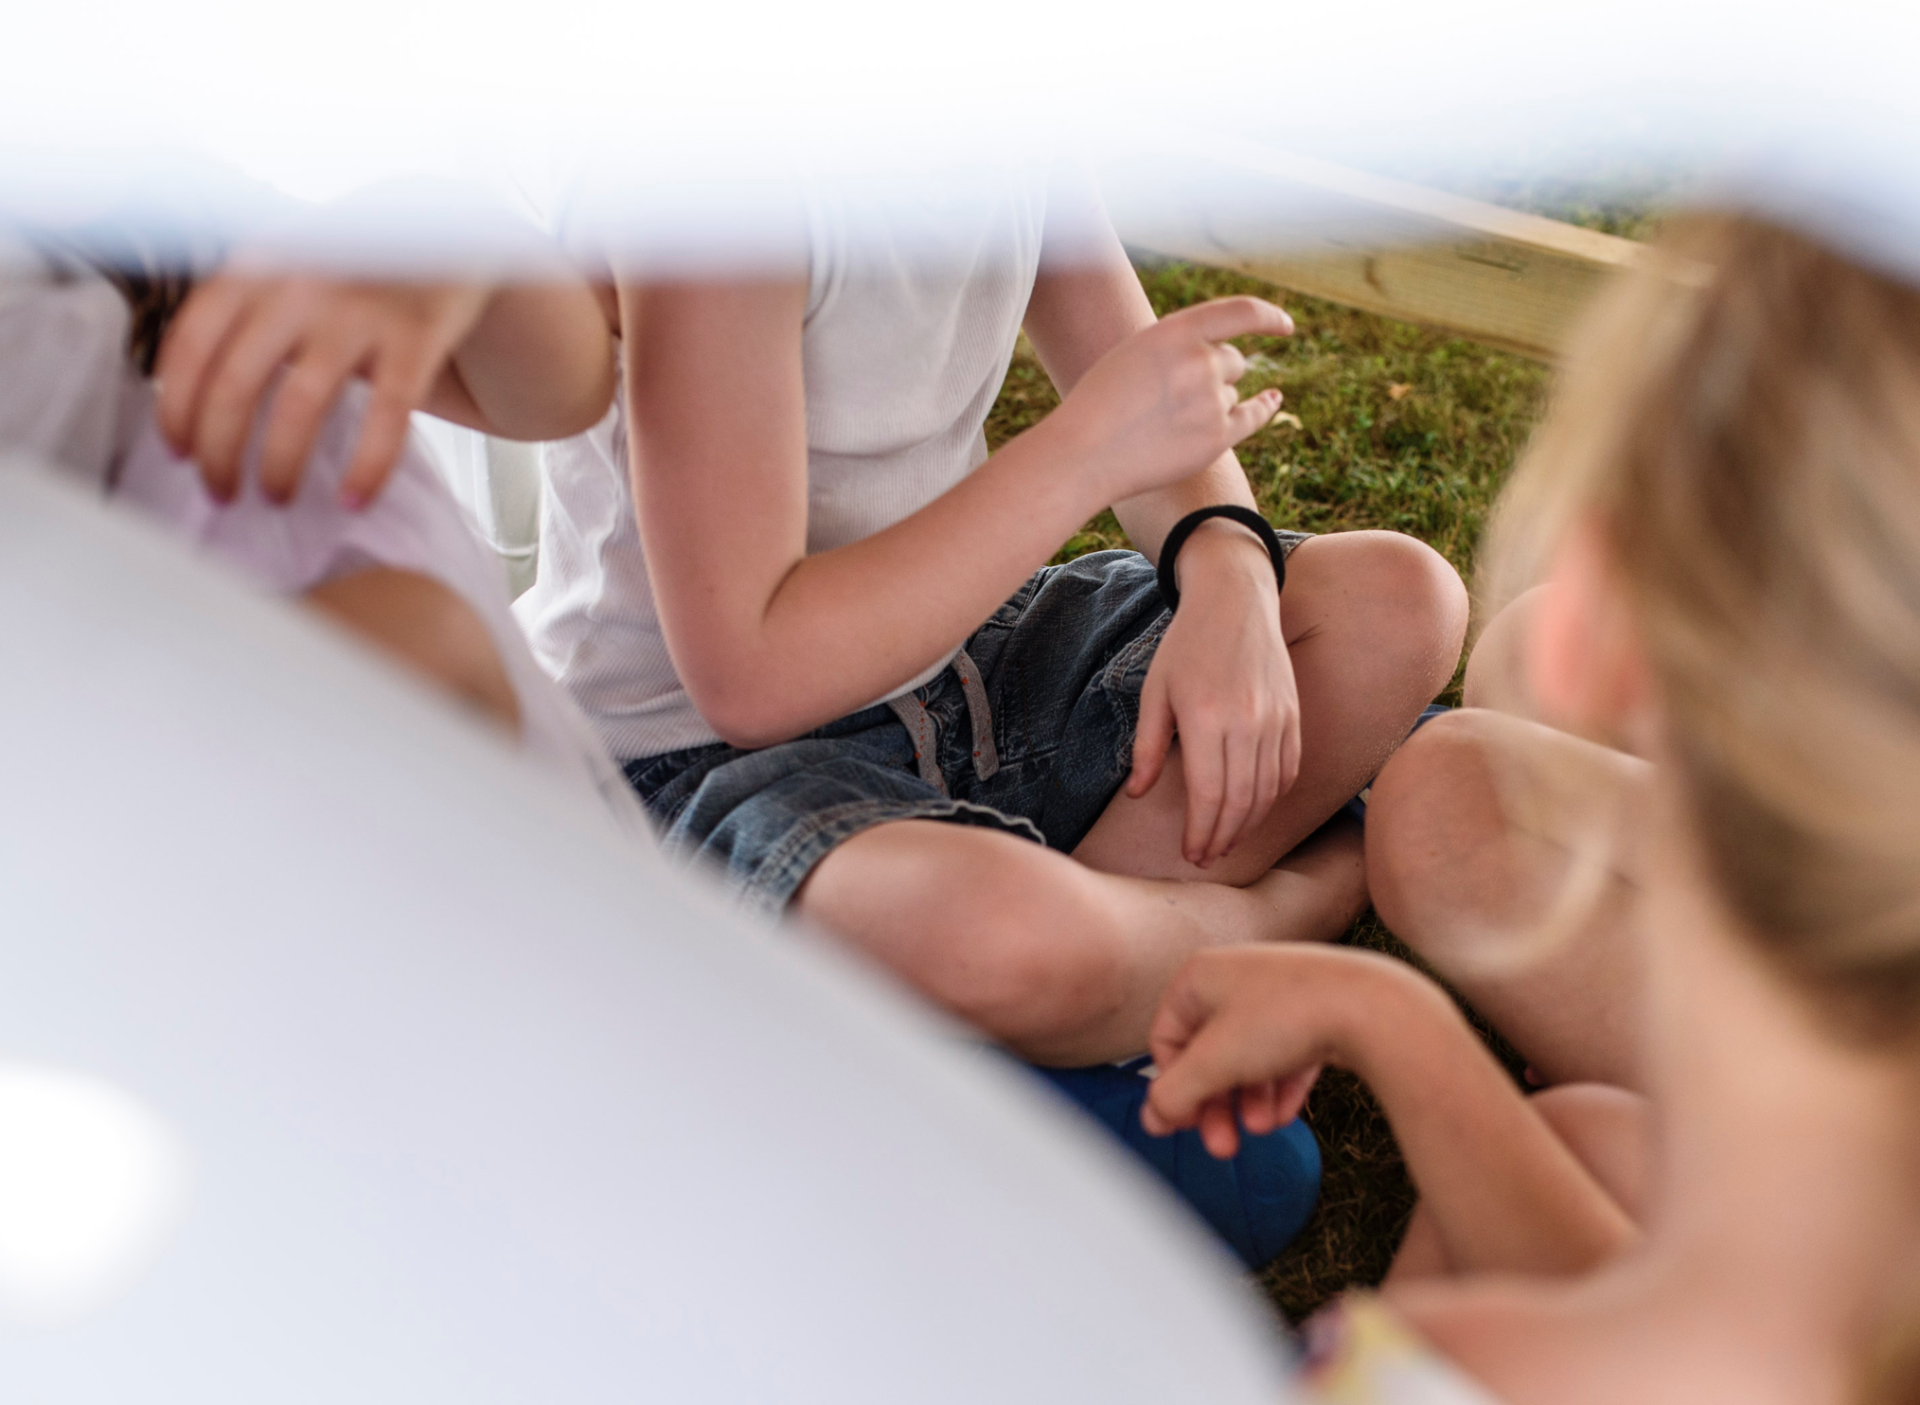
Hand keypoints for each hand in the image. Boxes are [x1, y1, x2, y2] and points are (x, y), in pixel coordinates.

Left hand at [155, 270, 490, 506]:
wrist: (442, 224)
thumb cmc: (348, 266)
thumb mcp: (280, 265)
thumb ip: (237, 312)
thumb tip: (187, 401)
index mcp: (253, 267)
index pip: (192, 344)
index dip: (176, 407)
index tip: (179, 452)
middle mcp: (298, 285)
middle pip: (236, 384)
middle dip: (220, 453)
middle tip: (222, 491)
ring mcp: (358, 311)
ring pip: (301, 406)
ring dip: (280, 466)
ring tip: (277, 498)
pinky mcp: (415, 338)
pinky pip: (387, 417)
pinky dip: (367, 467)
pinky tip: (354, 497)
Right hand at [1044, 297, 1292, 503]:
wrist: (1084, 453)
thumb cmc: (1101, 403)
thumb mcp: (1135, 353)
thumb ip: (1178, 345)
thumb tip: (1227, 356)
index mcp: (1177, 331)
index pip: (1242, 313)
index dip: (1268, 317)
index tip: (1284, 325)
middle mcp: (1201, 362)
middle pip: (1233, 362)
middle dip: (1214, 374)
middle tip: (1173, 397)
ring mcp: (1212, 401)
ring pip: (1230, 395)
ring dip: (1209, 404)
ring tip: (1164, 423)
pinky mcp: (1218, 438)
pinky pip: (1252, 417)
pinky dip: (1264, 408)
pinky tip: (1273, 400)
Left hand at [1128, 524, 1299, 865]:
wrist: (1235, 602)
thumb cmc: (1186, 647)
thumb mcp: (1154, 691)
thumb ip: (1147, 747)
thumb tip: (1138, 794)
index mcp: (1206, 717)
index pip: (1208, 794)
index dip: (1200, 831)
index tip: (1189, 853)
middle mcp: (1247, 722)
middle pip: (1240, 800)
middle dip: (1222, 837)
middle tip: (1205, 857)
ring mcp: (1276, 719)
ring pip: (1268, 791)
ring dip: (1247, 824)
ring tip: (1226, 841)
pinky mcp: (1293, 716)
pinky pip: (1288, 770)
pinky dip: (1272, 798)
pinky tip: (1252, 810)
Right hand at [1141, 946, 1389, 1158]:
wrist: (1370, 1006)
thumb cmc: (1285, 1017)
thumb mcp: (1214, 1061)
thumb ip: (1174, 1093)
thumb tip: (1152, 1117)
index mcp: (1200, 976)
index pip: (1166, 1038)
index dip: (1172, 1086)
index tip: (1184, 1123)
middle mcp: (1236, 978)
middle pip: (1209, 1054)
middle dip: (1215, 1105)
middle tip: (1221, 1145)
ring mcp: (1278, 994)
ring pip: (1249, 1059)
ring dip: (1248, 1102)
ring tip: (1261, 1130)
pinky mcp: (1313, 1012)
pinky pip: (1285, 1057)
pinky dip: (1280, 1090)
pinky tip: (1283, 1118)